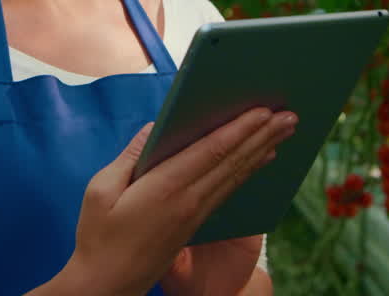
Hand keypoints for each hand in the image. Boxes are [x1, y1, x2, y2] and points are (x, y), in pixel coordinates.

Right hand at [59, 108, 297, 295]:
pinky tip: (260, 159)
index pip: (212, 152)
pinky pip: (228, 191)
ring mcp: (194, 216)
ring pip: (235, 176)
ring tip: (284, 130)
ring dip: (262, 149)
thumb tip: (155, 128)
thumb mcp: (101, 190)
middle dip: (263, 135)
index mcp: (165, 189)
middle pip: (233, 162)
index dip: (239, 129)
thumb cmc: (98, 237)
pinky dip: (247, 171)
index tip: (262, 111)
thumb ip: (131, 156)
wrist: (108, 286)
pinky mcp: (195, 226)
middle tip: (290, 115)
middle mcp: (188, 201)